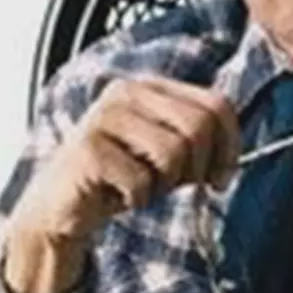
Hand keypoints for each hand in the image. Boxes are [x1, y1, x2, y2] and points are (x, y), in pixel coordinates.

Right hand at [3, 75, 238, 292]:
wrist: (61, 206)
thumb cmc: (119, 177)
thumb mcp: (166, 154)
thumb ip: (198, 143)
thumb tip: (229, 155)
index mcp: (151, 86)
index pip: (215, 103)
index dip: (230, 143)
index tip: (222, 175)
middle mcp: (128, 91)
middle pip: (199, 124)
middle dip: (199, 166)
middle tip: (181, 185)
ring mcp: (105, 116)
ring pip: (173, 152)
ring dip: (164, 184)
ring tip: (142, 185)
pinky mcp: (88, 148)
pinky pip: (140, 180)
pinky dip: (137, 199)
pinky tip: (117, 195)